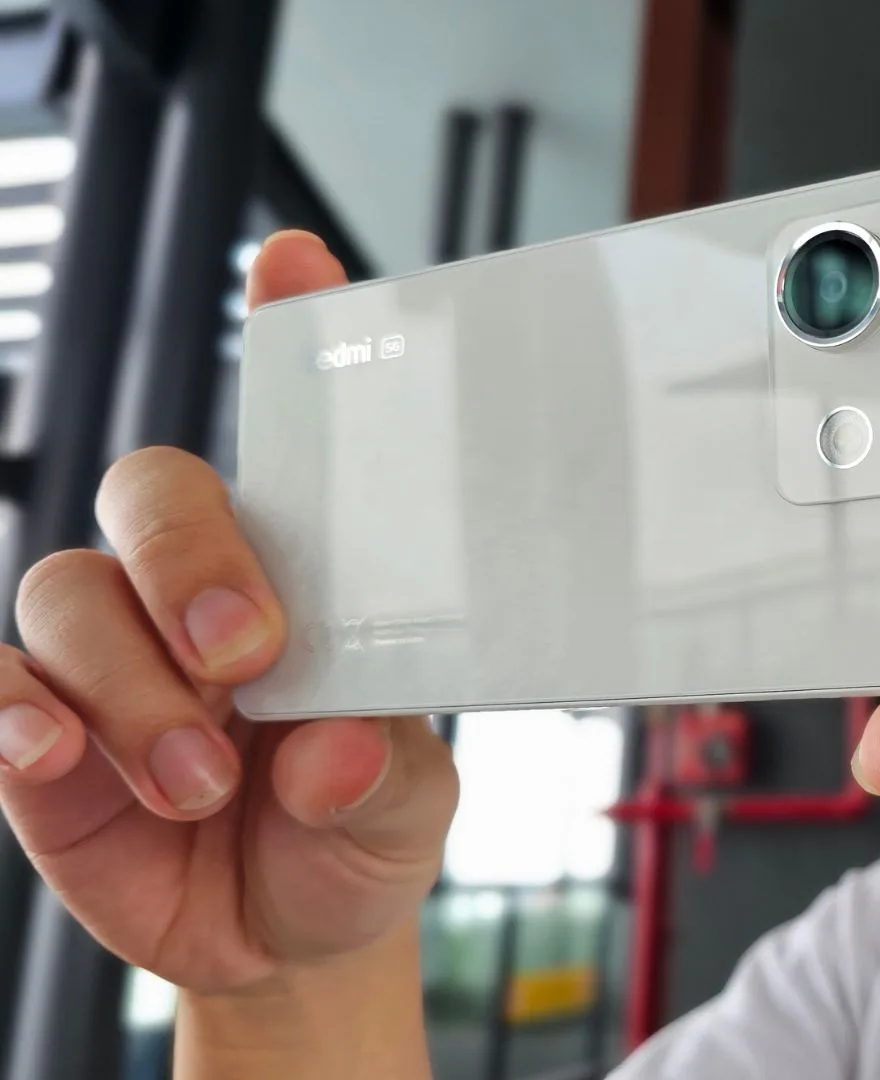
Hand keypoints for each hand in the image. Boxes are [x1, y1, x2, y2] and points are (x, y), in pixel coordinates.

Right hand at [4, 231, 457, 994]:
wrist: (290, 940)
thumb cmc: (354, 832)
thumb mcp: (404, 809)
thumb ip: (377, 775)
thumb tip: (327, 751)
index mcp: (304, 573)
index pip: (291, 437)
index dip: (288, 334)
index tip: (297, 261)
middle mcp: (192, 589)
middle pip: (151, 491)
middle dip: (189, 558)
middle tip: (248, 656)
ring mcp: (107, 653)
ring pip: (67, 591)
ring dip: (131, 686)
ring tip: (204, 780)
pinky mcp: (34, 734)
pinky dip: (17, 713)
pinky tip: (56, 756)